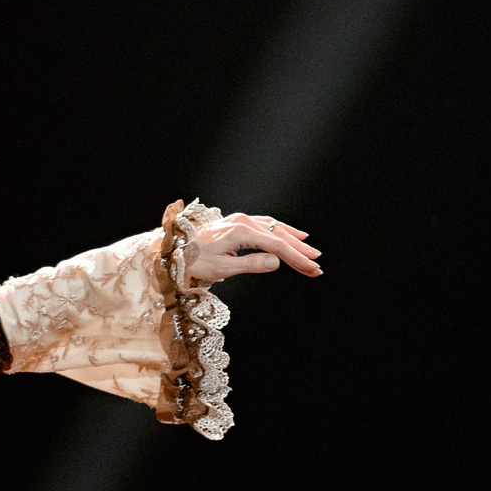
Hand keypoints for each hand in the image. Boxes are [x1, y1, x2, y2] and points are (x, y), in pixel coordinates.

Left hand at [183, 210, 321, 281]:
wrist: (173, 252)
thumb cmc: (193, 263)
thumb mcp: (222, 269)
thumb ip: (251, 265)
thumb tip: (277, 262)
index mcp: (240, 231)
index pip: (277, 245)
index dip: (296, 258)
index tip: (312, 269)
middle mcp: (242, 221)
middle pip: (279, 235)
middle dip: (300, 251)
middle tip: (317, 265)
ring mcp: (239, 220)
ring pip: (274, 228)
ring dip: (294, 240)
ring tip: (310, 251)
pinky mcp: (236, 224)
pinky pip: (266, 225)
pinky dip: (281, 232)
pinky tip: (292, 234)